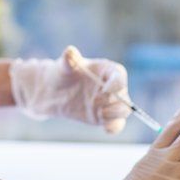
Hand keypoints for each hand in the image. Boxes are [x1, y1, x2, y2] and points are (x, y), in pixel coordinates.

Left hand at [9, 46, 132, 133]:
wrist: (54, 92)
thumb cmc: (62, 74)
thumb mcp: (64, 65)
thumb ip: (69, 59)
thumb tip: (70, 51)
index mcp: (107, 70)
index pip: (120, 75)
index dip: (116, 83)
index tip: (104, 90)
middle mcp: (112, 87)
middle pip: (124, 95)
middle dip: (115, 101)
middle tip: (97, 102)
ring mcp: (109, 103)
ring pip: (124, 111)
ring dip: (115, 114)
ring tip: (99, 113)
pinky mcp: (104, 117)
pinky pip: (116, 124)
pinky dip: (114, 128)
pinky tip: (106, 129)